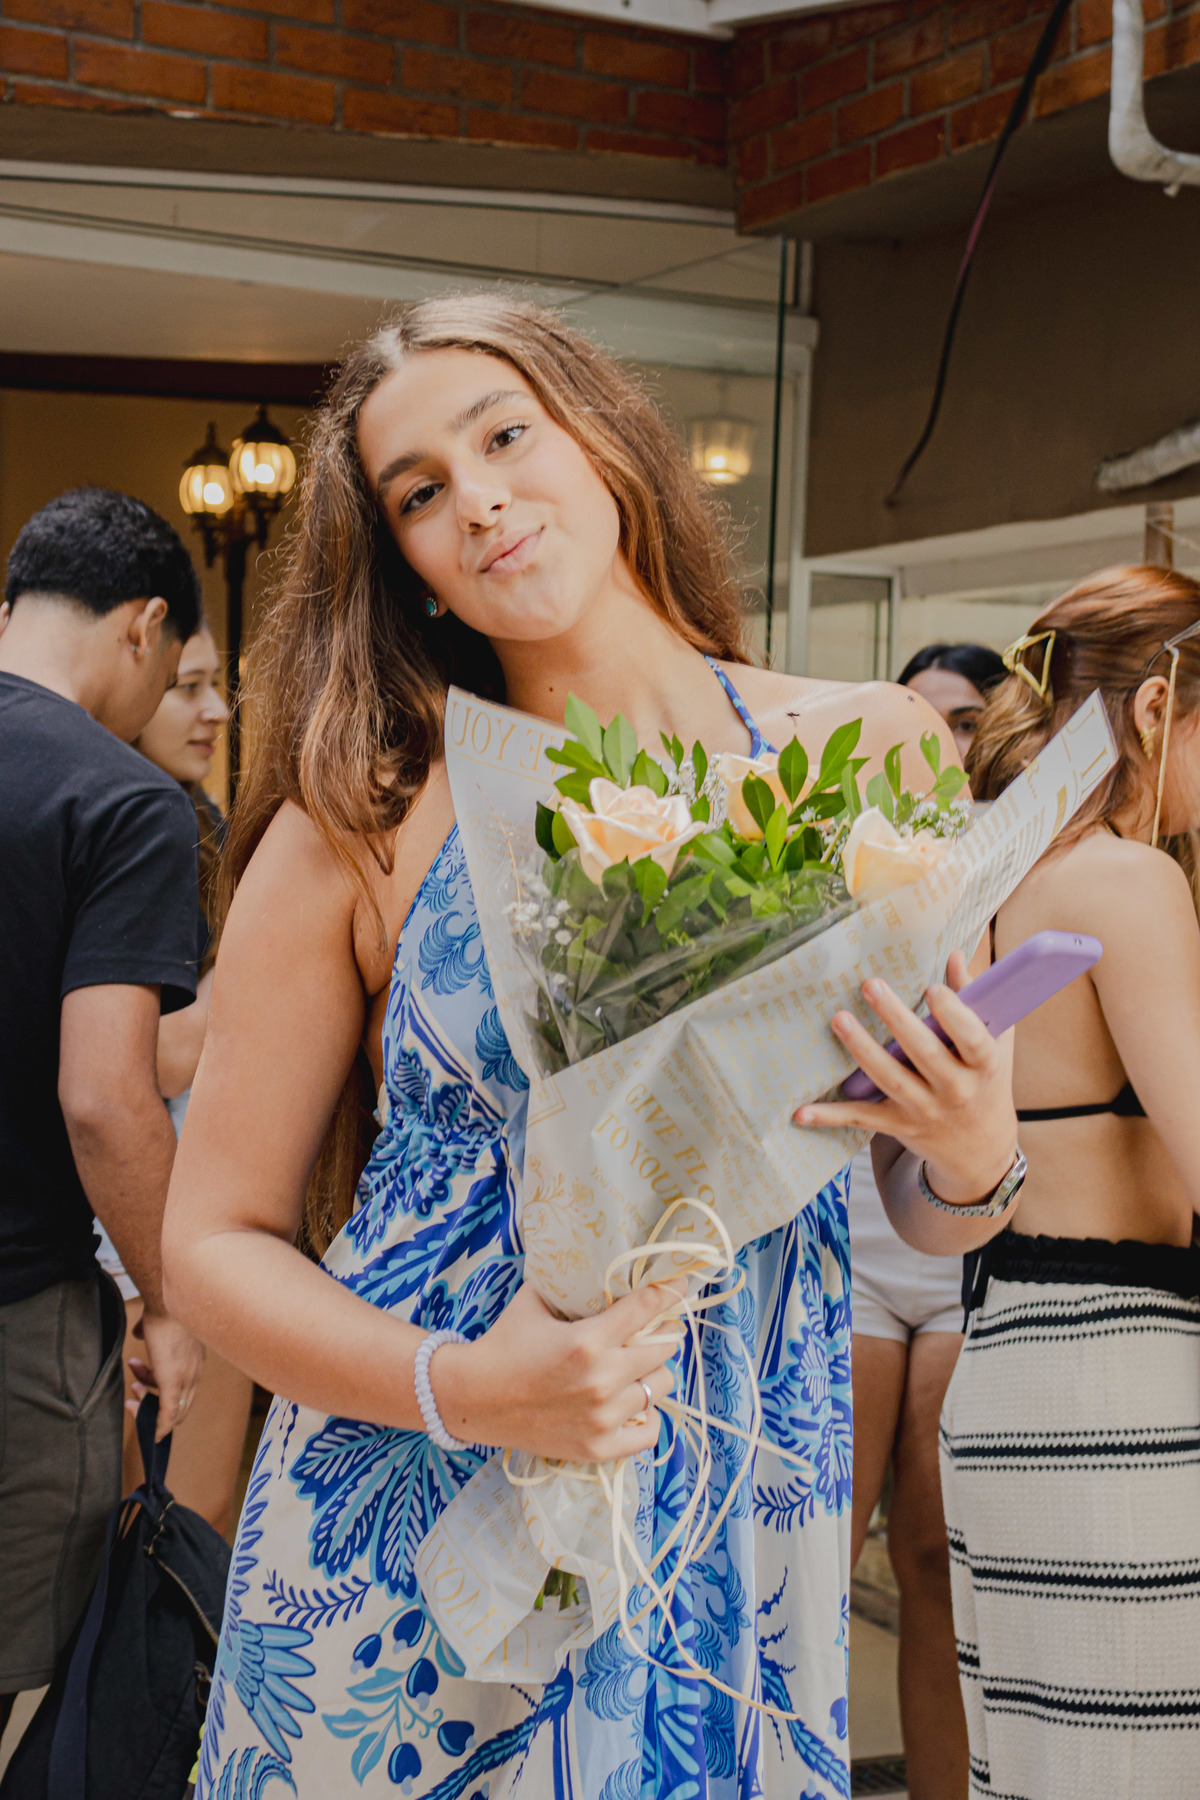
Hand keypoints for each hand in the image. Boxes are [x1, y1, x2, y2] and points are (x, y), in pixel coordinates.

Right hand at [129, 1309, 205, 1437]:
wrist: (167, 1302)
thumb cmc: (161, 1309)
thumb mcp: (156, 1324)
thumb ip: (149, 1331)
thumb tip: (139, 1332)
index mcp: (194, 1359)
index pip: (185, 1388)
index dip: (163, 1392)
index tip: (142, 1386)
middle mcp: (195, 1372)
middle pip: (181, 1403)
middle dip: (155, 1402)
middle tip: (133, 1391)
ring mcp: (186, 1378)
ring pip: (172, 1409)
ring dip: (147, 1405)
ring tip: (131, 1383)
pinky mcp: (173, 1382)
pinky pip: (169, 1414)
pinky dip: (161, 1427)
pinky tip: (153, 1435)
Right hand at [433, 1280, 682, 1462]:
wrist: (470, 1399)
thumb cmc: (504, 1344)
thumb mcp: (536, 1301)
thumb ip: (572, 1287)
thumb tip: (604, 1265)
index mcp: (588, 1341)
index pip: (648, 1308)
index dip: (670, 1291)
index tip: (681, 1283)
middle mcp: (601, 1380)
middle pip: (664, 1350)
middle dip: (660, 1334)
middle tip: (650, 1330)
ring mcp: (602, 1419)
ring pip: (660, 1387)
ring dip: (651, 1374)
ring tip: (634, 1368)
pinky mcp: (597, 1448)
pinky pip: (649, 1431)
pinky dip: (645, 1416)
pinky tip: (630, 1404)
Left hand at [794, 950, 1017, 1204]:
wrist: (981, 1150)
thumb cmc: (986, 1082)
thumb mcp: (994, 1043)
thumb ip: (974, 1000)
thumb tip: (954, 955)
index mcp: (984, 1065)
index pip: (973, 1040)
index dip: (954, 1016)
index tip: (932, 988)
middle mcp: (955, 1090)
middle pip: (925, 1054)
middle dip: (897, 1020)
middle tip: (871, 985)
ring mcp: (925, 1110)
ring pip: (890, 1080)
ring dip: (863, 1050)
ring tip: (839, 1019)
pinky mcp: (899, 1125)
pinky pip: (862, 1118)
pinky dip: (831, 1117)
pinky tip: (801, 1112)